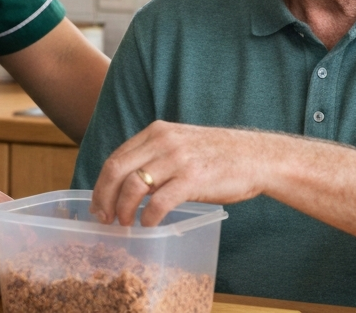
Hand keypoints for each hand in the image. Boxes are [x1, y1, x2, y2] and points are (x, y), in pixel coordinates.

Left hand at [90, 121, 278, 227]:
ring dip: (123, 210)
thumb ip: (155, 155)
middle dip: (104, 198)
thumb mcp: (181, 144)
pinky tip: (149, 224)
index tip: (98, 204)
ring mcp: (177, 160)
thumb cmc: (218, 155)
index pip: (116, 157)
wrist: (256, 157)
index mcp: (157, 132)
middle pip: (116, 171)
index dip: (101, 184)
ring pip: (133, 187)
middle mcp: (163, 142)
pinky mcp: (192, 179)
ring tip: (126, 223)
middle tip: (103, 218)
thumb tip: (127, 182)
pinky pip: (159, 202)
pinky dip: (148, 217)